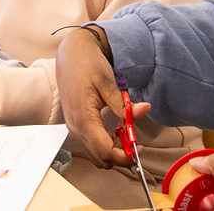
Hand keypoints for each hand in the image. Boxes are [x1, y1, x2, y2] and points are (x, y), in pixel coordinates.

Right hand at [56, 27, 134, 167]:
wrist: (70, 54)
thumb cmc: (87, 64)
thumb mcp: (108, 82)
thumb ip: (124, 103)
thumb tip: (144, 111)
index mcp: (83, 118)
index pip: (105, 151)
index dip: (125, 155)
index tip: (139, 148)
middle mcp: (75, 127)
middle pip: (100, 158)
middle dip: (120, 155)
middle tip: (135, 139)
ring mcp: (73, 127)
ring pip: (96, 154)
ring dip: (113, 149)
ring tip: (125, 130)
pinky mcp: (75, 124)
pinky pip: (91, 144)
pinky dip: (105, 143)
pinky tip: (115, 128)